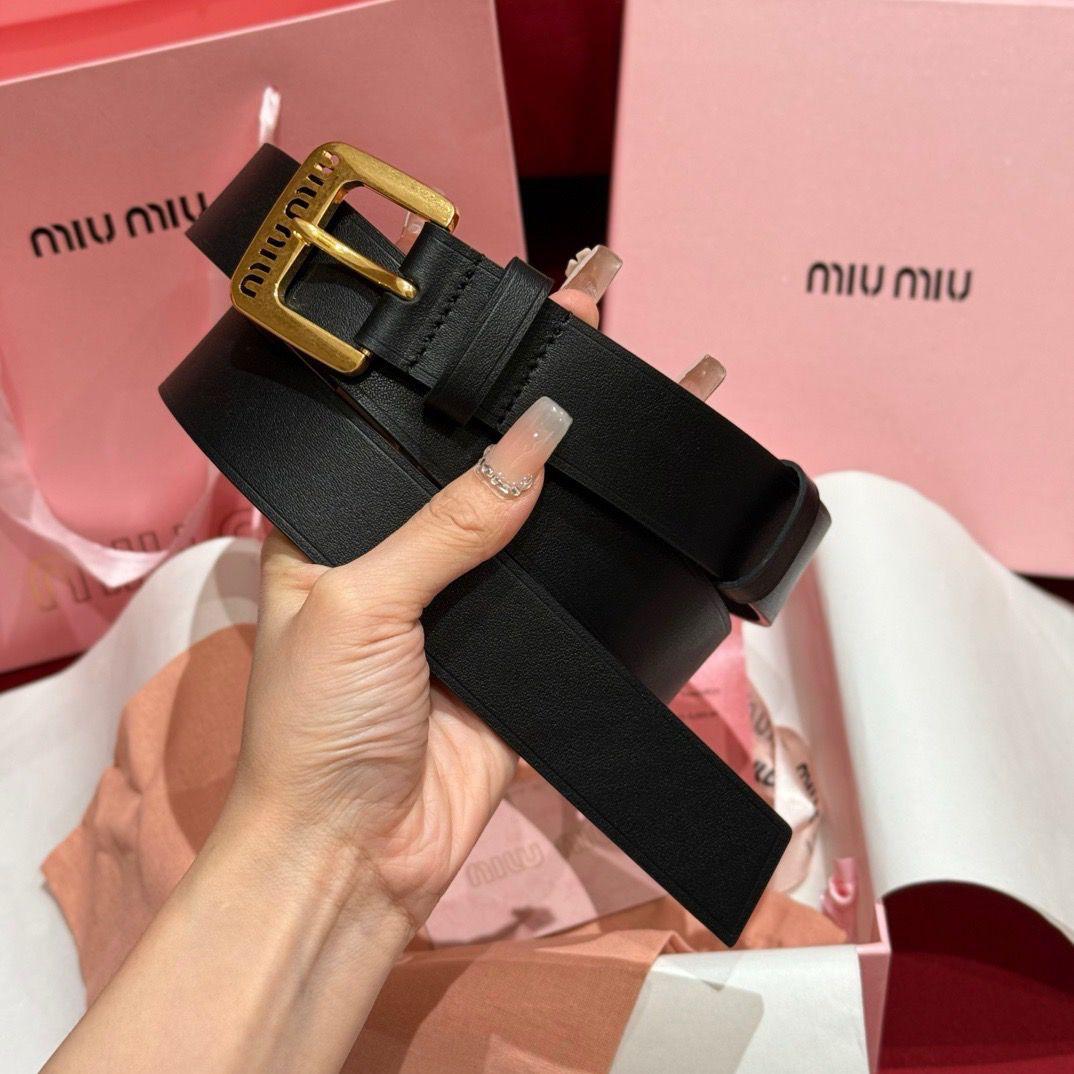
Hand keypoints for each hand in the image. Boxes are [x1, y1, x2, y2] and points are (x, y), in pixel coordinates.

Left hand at [227, 287, 599, 933]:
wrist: (358, 857)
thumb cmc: (317, 728)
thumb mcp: (361, 603)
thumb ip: (450, 523)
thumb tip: (538, 439)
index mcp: (341, 527)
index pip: (404, 430)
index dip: (458, 377)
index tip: (518, 316)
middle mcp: (407, 554)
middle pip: (481, 468)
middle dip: (535, 410)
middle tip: (596, 330)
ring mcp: (470, 603)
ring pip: (534, 526)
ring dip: (580, 476)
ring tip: (638, 396)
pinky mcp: (520, 652)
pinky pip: (568, 594)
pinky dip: (604, 557)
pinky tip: (643, 507)